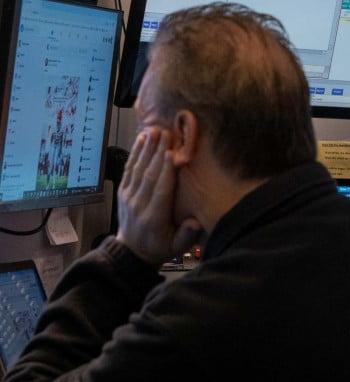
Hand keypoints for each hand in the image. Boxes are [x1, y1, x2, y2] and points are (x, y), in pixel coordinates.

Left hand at [115, 128, 200, 265]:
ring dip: (147, 148)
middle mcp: (139, 204)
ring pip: (138, 168)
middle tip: (167, 133)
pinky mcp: (123, 191)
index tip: (172, 152)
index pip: (161, 189)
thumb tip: (195, 222)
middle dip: (158, 152)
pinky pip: (128, 169)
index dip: (167, 171)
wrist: (131, 252)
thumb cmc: (160, 246)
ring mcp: (128, 196)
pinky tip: (141, 139)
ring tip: (155, 130)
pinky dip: (135, 153)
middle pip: (149, 174)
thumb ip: (186, 236)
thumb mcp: (177, 249)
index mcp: (154, 217)